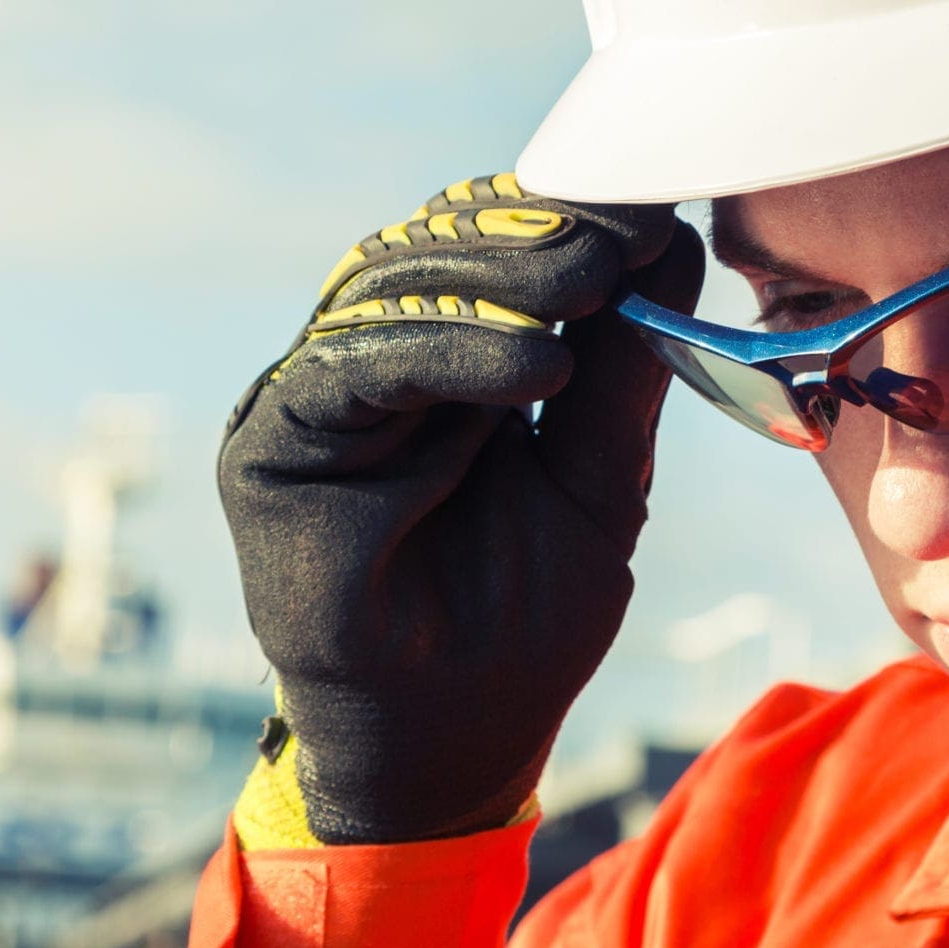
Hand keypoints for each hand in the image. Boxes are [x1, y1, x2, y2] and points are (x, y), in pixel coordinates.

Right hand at [220, 174, 702, 843]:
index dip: (569, 221)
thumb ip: (623, 373)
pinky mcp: (272, 442)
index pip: (495, 255)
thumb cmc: (522, 619)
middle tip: (630, 230)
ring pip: (393, 289)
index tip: (656, 207)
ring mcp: (317, 395)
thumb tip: (676, 247)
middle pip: (442, 252)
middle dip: (543, 235)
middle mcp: (372, 362)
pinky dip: (447, 354)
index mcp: (445, 361)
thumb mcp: (599, 480)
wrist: (449, 739)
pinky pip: (354, 368)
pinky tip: (535, 366)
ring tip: (593, 283)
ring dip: (502, 278)